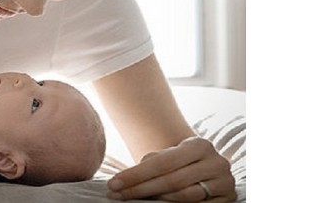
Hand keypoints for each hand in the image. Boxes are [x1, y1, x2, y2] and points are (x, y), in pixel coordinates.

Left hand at [107, 136, 235, 201]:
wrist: (203, 168)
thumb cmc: (178, 162)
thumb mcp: (167, 156)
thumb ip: (152, 163)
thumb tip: (125, 181)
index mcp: (199, 145)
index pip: (162, 163)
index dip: (135, 175)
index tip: (113, 184)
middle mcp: (216, 162)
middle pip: (171, 181)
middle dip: (141, 189)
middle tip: (117, 195)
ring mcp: (225, 182)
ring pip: (184, 196)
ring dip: (157, 200)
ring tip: (135, 199)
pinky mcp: (228, 199)